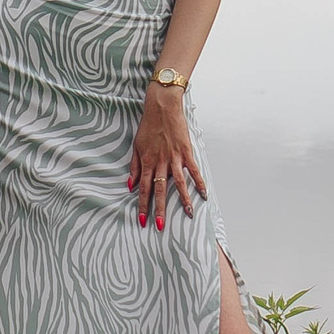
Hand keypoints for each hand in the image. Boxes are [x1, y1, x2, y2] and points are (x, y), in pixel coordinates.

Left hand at [126, 85, 206, 231]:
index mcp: (147, 162)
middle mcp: (160, 163)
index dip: (143, 206)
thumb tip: (130, 185)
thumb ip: (134, 167)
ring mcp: (175, 158)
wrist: (162, 107)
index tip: (143, 220)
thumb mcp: (136, 146)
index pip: (144, 189)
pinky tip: (203, 194)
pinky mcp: (186, 152)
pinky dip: (199, 183)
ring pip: (179, 184)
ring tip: (187, 215)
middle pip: (160, 190)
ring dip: (183, 201)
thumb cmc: (148, 126)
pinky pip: (194, 170)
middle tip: (160, 226)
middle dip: (160, 209)